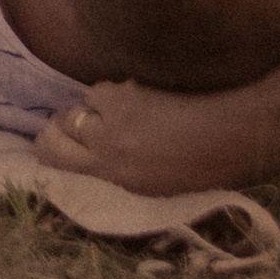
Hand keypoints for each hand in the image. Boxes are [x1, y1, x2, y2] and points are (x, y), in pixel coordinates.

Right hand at [36, 80, 243, 195]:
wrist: (231, 136)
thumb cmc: (203, 170)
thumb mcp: (153, 186)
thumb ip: (118, 172)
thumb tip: (95, 158)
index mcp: (114, 179)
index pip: (55, 160)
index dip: (47, 149)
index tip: (51, 144)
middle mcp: (106, 151)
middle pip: (56, 134)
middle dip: (58, 129)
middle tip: (68, 126)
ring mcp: (113, 122)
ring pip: (78, 109)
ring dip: (89, 110)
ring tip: (111, 113)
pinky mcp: (126, 96)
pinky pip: (99, 91)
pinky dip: (110, 95)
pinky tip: (131, 98)